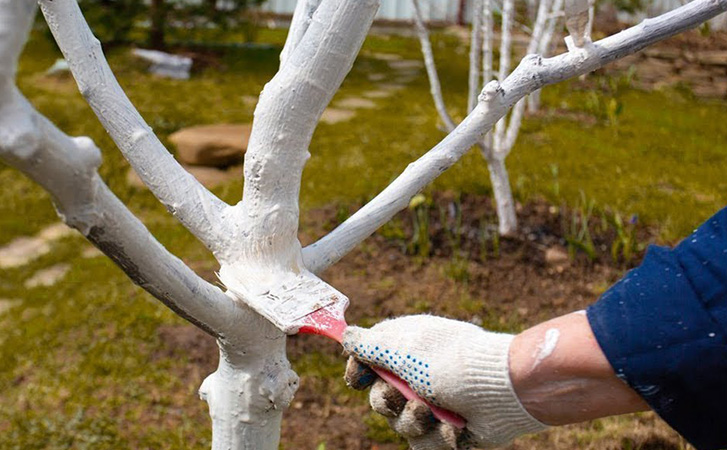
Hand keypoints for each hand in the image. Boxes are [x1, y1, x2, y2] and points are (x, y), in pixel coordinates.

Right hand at [342, 315, 545, 448]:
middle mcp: (417, 376)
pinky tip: (455, 427)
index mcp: (406, 349)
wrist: (503, 391)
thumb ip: (370, 344)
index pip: (368, 361)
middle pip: (379, 398)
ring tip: (433, 414)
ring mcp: (433, 403)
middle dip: (387, 402)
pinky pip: (425, 443)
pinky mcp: (447, 429)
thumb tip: (346, 335)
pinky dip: (439, 436)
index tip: (357, 378)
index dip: (358, 371)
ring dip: (414, 421)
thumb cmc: (452, 362)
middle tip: (401, 398)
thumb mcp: (404, 349)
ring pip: (400, 425)